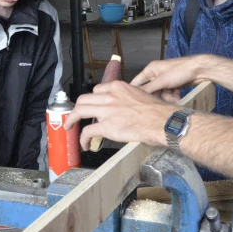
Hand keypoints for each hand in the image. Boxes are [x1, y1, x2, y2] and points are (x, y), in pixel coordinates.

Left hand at [64, 81, 178, 149]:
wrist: (162, 121)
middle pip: (83, 99)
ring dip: (72, 120)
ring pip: (79, 111)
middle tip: (76, 116)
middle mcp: (109, 96)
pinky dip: (83, 138)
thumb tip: (124, 107)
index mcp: (118, 87)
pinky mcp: (106, 126)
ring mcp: (106, 111)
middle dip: (77, 108)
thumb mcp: (139, 95)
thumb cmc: (156, 111)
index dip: (92, 100)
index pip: (97, 90)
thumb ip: (127, 98)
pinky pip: (87, 131)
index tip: (92, 106)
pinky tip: (85, 144)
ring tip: (70, 127)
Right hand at [130, 56, 204, 96]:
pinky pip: (169, 93)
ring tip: (175, 98)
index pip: (137, 82)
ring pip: (161, 93)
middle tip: (163, 101)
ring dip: (168, 98)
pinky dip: (174, 96)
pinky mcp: (174, 84)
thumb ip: (148, 88)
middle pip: (151, 90)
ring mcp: (166, 79)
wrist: (199, 70)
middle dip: (158, 96)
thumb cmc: (180, 70)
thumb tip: (136, 95)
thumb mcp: (162, 81)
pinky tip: (179, 97)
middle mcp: (157, 74)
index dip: (135, 91)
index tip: (134, 102)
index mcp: (151, 69)